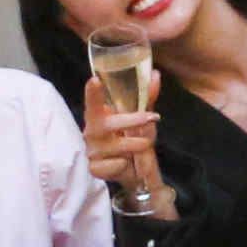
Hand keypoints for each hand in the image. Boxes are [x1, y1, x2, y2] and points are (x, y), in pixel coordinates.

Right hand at [80, 75, 164, 206]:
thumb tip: (155, 74)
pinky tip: (125, 163)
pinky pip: (111, 166)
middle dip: (130, 120)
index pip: (93, 104)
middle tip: (152, 117)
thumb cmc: (135, 140)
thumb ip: (147, 98)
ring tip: (144, 145)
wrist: (137, 172)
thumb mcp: (143, 118)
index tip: (94, 80)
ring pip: (112, 147)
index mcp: (99, 117)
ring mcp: (91, 150)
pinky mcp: (95, 168)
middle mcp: (92, 132)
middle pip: (105, 125)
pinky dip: (122, 164)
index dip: (92, 94)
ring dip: (134, 145)